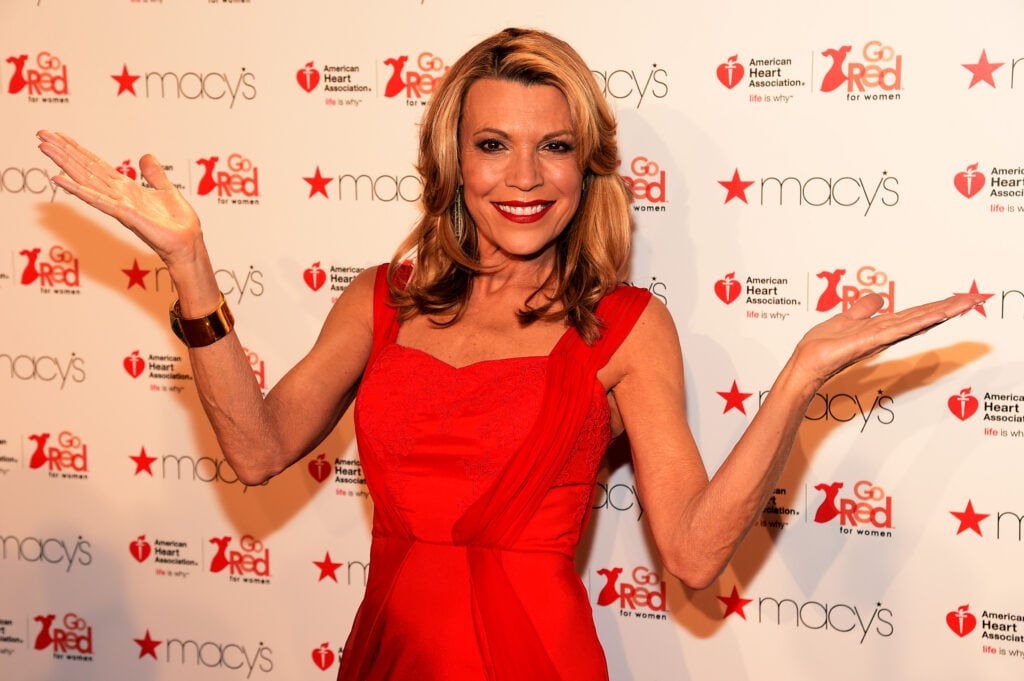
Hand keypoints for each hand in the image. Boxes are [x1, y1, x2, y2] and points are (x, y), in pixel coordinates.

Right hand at [37, 130, 201, 266]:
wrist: (188, 243)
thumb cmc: (178, 224)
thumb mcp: (167, 191)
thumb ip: (154, 174)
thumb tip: (146, 156)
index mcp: (126, 189)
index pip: (96, 165)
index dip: (77, 150)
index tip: (58, 135)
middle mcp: (117, 196)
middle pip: (85, 169)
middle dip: (63, 152)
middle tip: (41, 134)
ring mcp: (118, 205)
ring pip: (86, 180)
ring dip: (64, 164)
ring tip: (44, 148)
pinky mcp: (125, 215)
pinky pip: (98, 200)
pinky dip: (78, 189)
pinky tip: (60, 179)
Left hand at [792, 292, 986, 386]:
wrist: (805, 364)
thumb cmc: (821, 347)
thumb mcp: (845, 319)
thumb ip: (863, 309)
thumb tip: (880, 298)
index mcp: (882, 327)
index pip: (916, 314)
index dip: (938, 305)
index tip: (962, 297)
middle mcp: (885, 333)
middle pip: (923, 316)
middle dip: (950, 307)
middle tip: (978, 297)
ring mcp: (879, 338)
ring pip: (915, 321)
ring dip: (942, 311)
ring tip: (967, 302)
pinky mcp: (868, 342)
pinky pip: (896, 330)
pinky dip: (916, 322)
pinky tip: (934, 315)